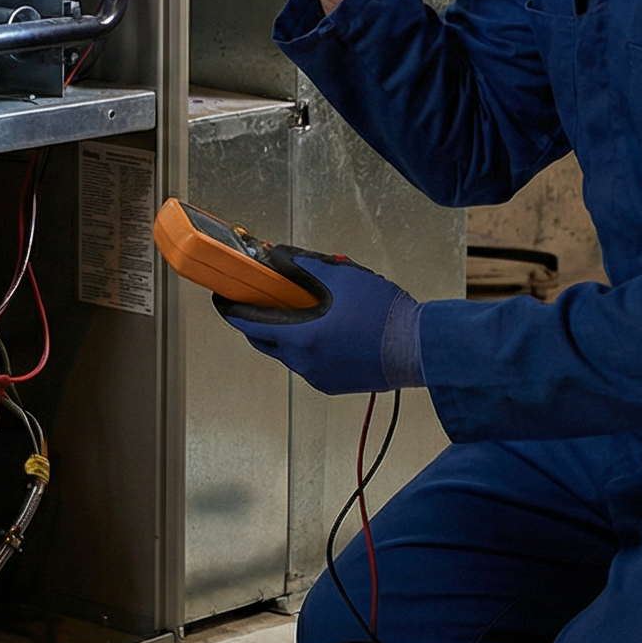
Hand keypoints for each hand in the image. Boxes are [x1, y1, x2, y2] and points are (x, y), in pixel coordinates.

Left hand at [216, 249, 423, 394]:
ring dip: (288, 332)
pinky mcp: (333, 385)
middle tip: (265, 299)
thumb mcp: (342, 277)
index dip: (231, 309)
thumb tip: (277, 258)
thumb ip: (303, 266)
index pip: (249, 324)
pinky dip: (308, 346)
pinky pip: (308, 363)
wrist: (419, 347)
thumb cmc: (384, 313)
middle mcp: (303, 363)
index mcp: (300, 337)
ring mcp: (317, 377)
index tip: (222, 298)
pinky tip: (328, 329)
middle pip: (265, 341)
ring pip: (288, 352)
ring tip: (308, 310)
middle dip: (259, 320)